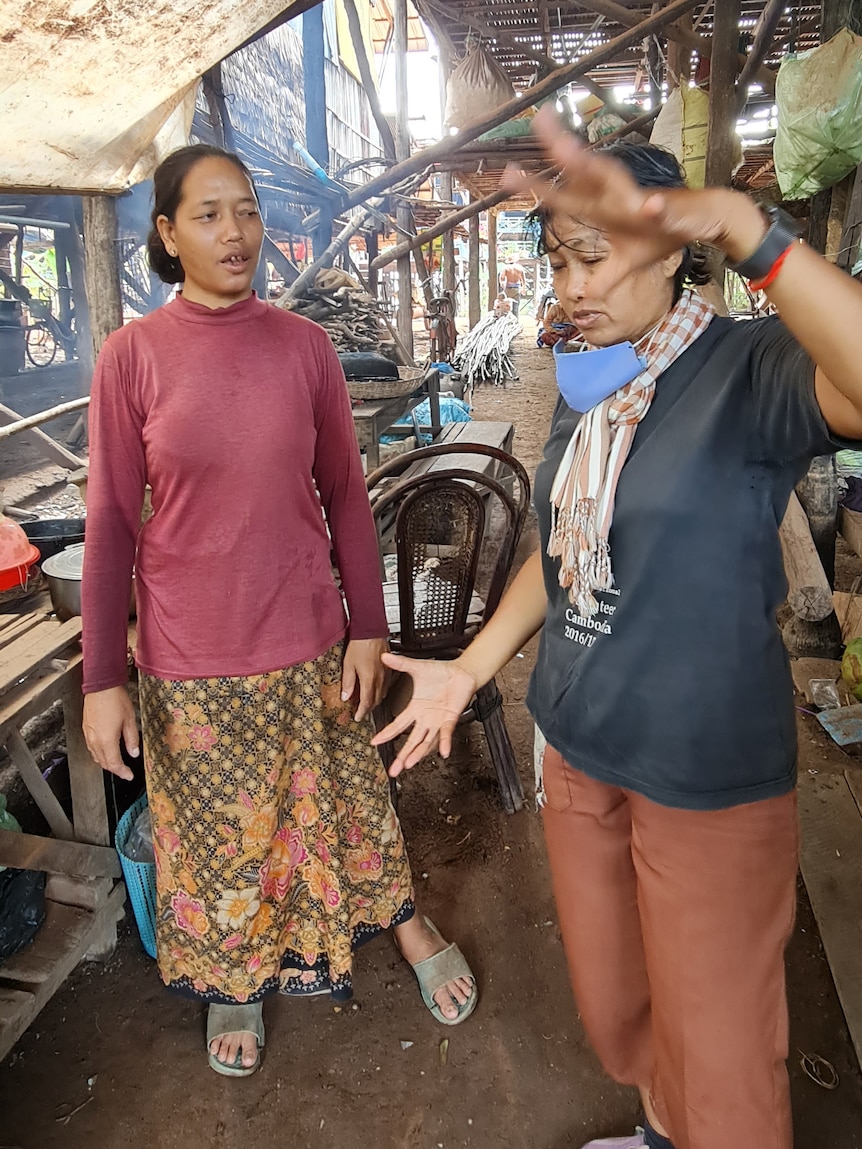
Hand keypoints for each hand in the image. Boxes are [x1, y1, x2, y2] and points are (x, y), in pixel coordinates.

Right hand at [83, 686, 138, 779]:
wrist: (100, 686)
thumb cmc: (115, 699)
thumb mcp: (130, 720)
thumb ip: (132, 739)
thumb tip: (133, 752)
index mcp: (106, 740)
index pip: (114, 763)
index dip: (122, 772)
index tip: (129, 775)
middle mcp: (95, 740)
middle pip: (103, 762)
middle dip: (114, 769)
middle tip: (124, 771)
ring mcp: (88, 734)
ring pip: (96, 756)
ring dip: (106, 762)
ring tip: (116, 763)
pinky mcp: (85, 729)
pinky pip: (91, 747)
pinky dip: (99, 754)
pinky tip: (105, 751)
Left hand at [341, 637, 388, 721]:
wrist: (371, 630)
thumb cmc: (360, 644)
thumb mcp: (348, 664)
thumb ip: (347, 682)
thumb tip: (345, 696)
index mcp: (369, 679)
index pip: (366, 702)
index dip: (361, 712)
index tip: (357, 717)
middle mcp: (380, 678)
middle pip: (376, 700)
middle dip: (368, 708)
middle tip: (361, 711)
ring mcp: (386, 673)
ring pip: (382, 693)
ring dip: (375, 700)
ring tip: (367, 702)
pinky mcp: (389, 668)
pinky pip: (386, 684)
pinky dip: (380, 690)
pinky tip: (376, 688)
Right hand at [370, 652, 478, 775]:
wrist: (462, 672)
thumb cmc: (441, 672)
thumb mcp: (417, 668)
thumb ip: (401, 664)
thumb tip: (385, 656)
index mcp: (415, 708)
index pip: (398, 725)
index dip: (386, 734)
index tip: (374, 742)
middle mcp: (425, 718)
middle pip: (411, 741)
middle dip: (402, 756)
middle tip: (393, 770)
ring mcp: (438, 720)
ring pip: (426, 741)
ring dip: (418, 753)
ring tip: (408, 764)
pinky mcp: (451, 718)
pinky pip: (446, 732)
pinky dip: (444, 742)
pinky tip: (443, 752)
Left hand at [506, 105, 765, 296]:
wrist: (700, 221)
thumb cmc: (661, 236)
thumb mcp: (627, 264)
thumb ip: (605, 278)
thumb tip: (586, 296)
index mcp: (603, 209)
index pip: (564, 196)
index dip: (538, 187)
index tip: (509, 174)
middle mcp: (615, 197)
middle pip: (584, 171)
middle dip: (562, 150)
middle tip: (539, 123)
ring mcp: (639, 200)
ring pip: (616, 180)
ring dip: (597, 168)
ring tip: (573, 152)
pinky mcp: (667, 210)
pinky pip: (660, 210)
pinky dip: (656, 210)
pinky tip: (651, 208)